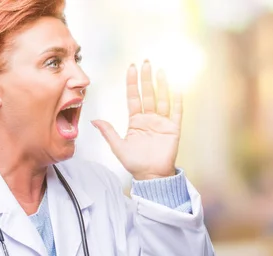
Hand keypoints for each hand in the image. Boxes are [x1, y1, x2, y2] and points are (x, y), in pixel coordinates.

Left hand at [92, 61, 182, 179]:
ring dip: (162, 85)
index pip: (134, 97)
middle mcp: (149, 119)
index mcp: (136, 121)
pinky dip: (178, 101)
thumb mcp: (118, 147)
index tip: (131, 68)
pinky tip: (178, 89)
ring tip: (160, 70)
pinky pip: (176, 113)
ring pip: (162, 99)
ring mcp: (162, 123)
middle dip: (146, 78)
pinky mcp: (173, 129)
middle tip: (146, 62)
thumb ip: (108, 132)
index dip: (132, 83)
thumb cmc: (135, 163)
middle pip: (148, 94)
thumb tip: (94, 121)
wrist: (151, 176)